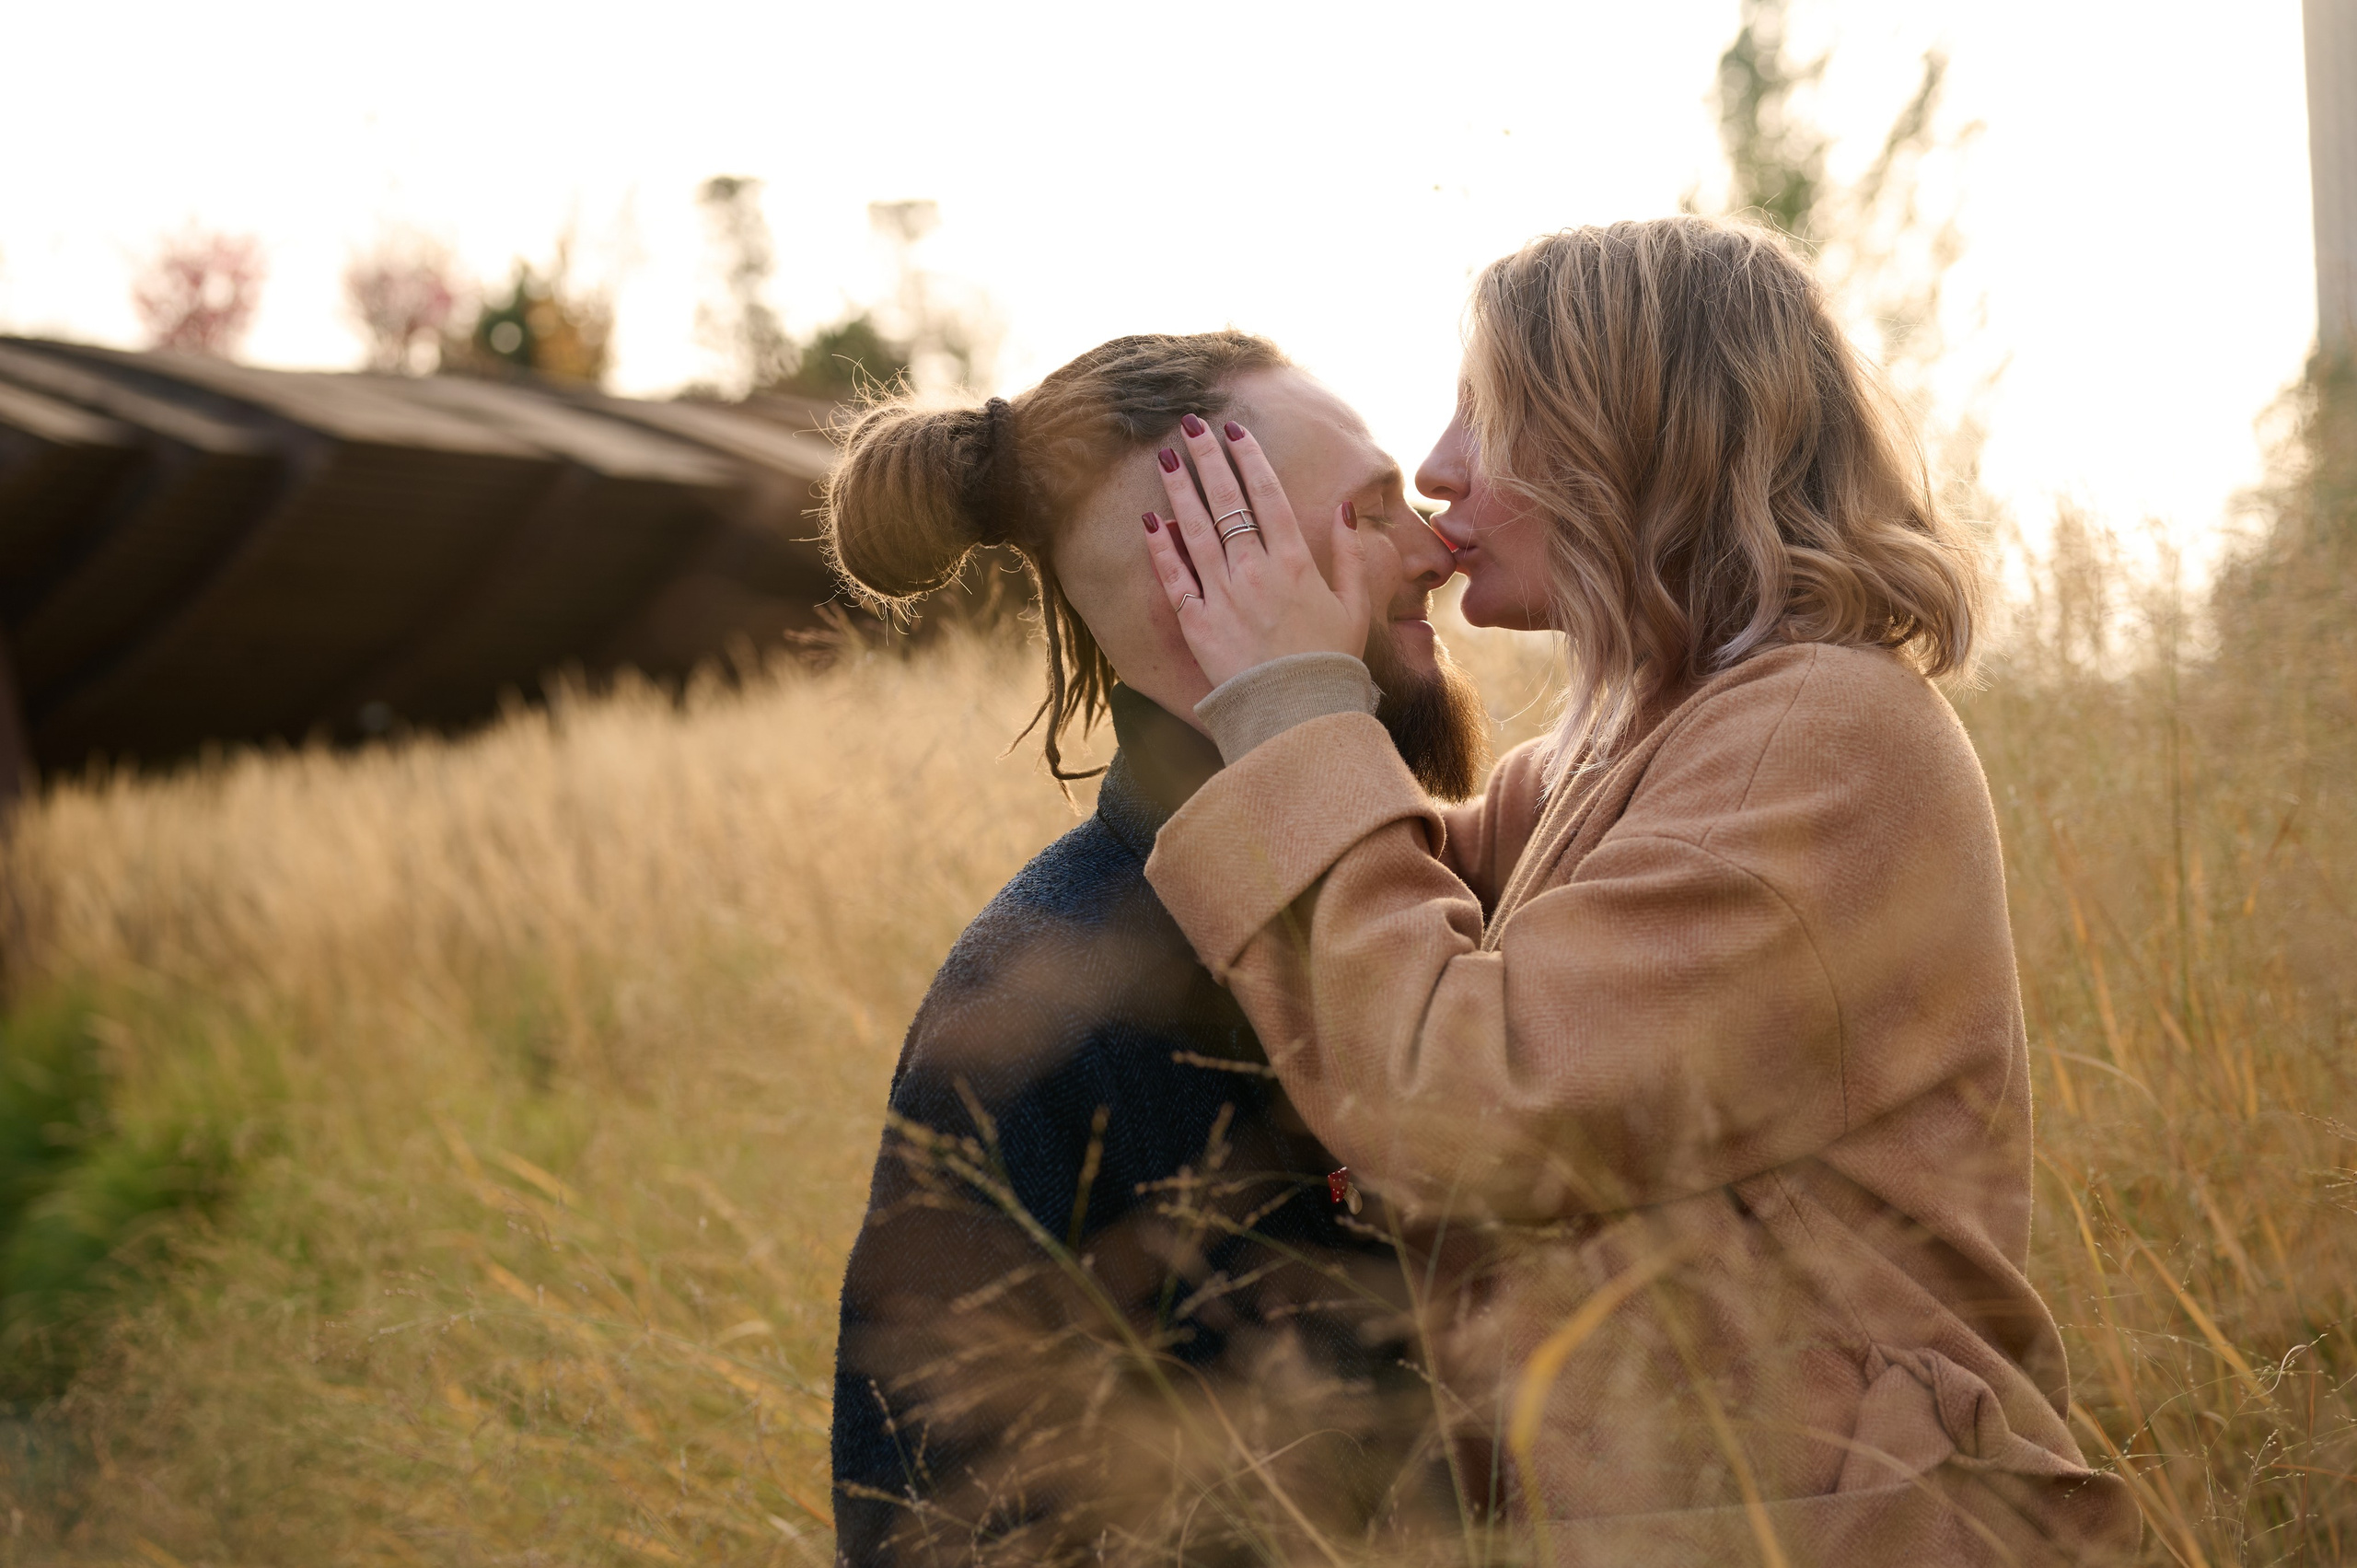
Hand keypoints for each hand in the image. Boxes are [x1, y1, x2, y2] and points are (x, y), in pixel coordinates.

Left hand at [1141, 415, 1369, 688]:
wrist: (1298, 713)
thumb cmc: (1331, 662)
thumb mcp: (1354, 606)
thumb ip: (1350, 555)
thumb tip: (1343, 509)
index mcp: (1296, 562)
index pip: (1268, 495)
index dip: (1249, 459)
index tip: (1234, 432)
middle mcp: (1256, 570)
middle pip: (1227, 502)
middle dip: (1208, 459)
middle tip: (1190, 425)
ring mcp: (1223, 595)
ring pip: (1195, 530)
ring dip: (1180, 490)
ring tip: (1166, 458)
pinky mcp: (1197, 623)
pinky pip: (1174, 577)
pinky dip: (1160, 548)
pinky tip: (1150, 520)